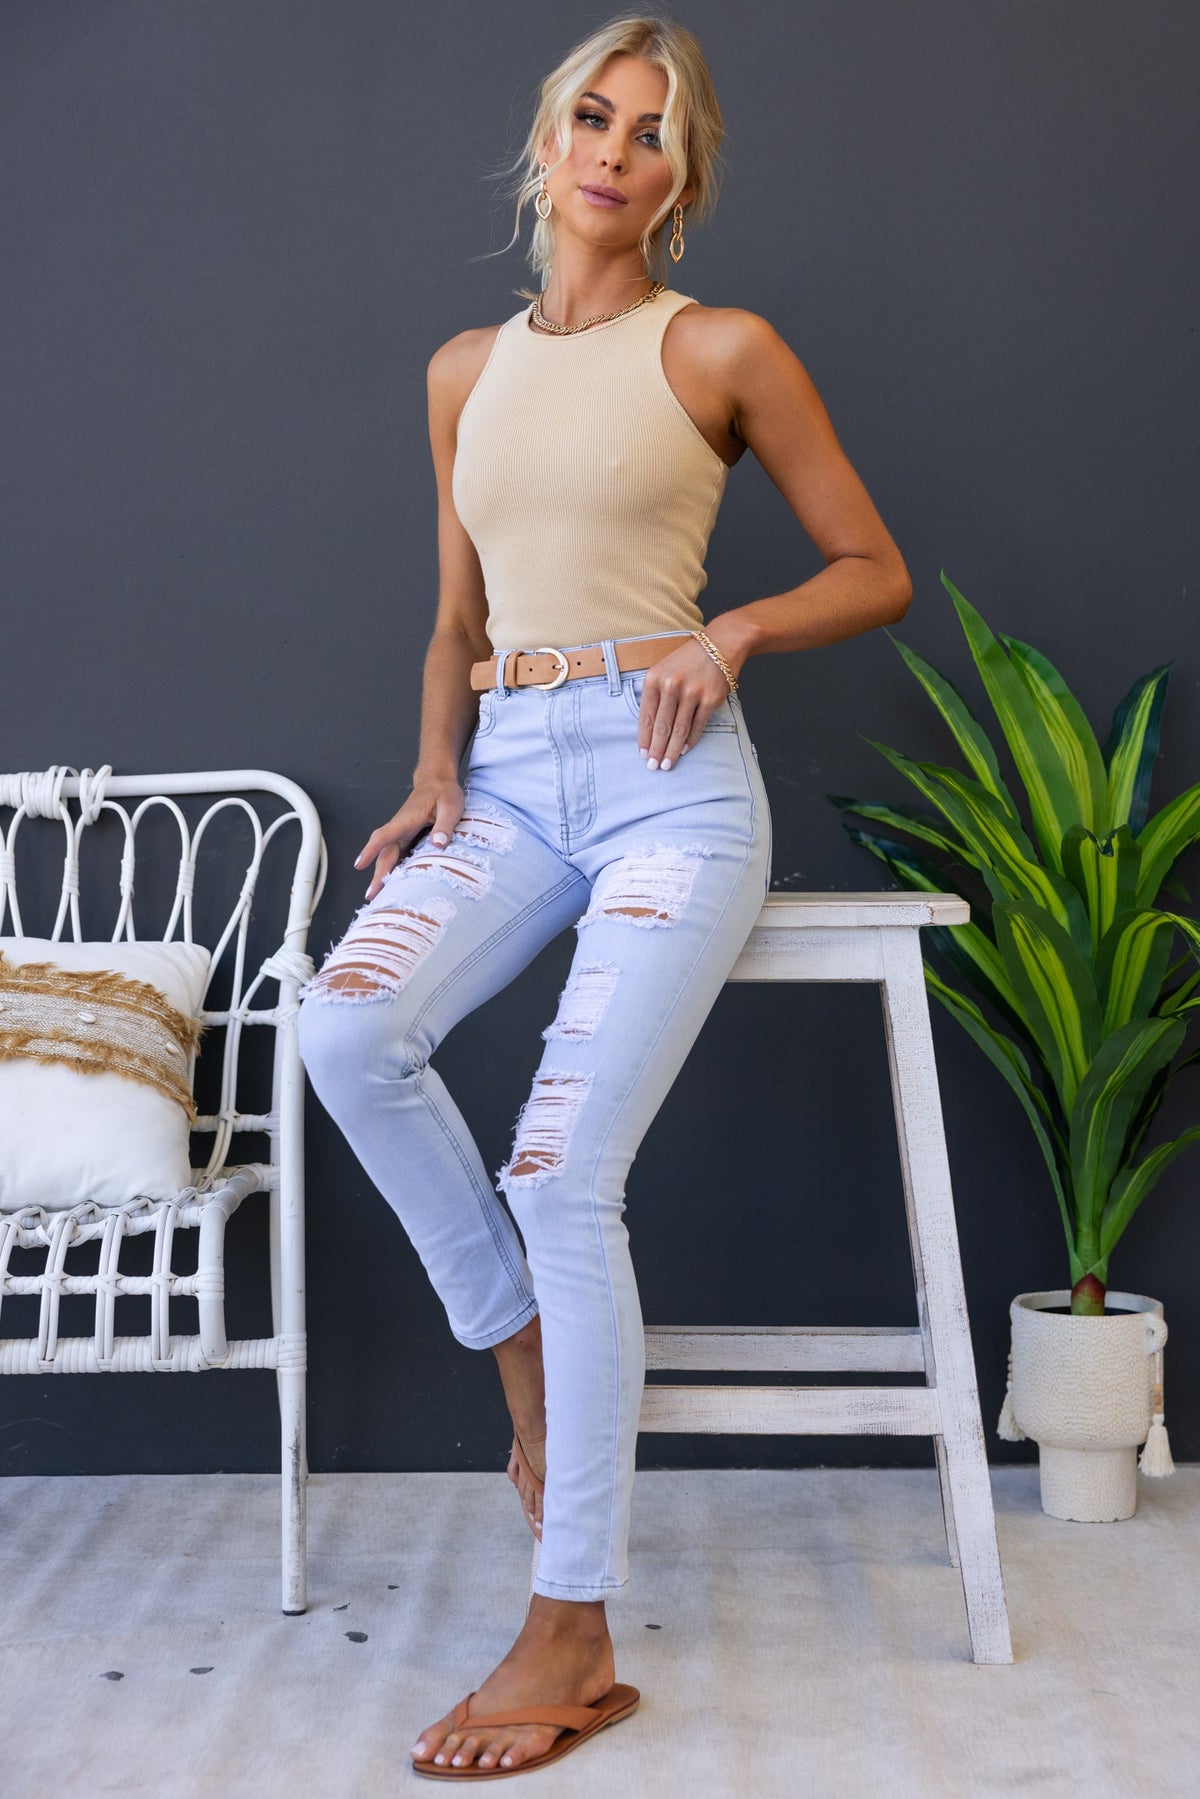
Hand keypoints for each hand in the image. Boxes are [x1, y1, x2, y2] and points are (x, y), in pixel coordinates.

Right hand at [353, 776, 463, 900]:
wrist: (437, 781)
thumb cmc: (444, 792)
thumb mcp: (451, 806)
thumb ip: (445, 825)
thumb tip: (438, 844)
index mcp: (406, 820)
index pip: (384, 835)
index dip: (371, 850)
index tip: (359, 864)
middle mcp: (399, 828)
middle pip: (384, 853)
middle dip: (376, 874)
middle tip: (371, 895)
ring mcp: (401, 834)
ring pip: (388, 857)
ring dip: (381, 875)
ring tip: (377, 897)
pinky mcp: (407, 839)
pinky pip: (397, 856)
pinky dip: (392, 870)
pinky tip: (392, 886)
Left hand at [636, 636, 735, 769]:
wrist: (720, 645)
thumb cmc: (688, 661)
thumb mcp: (664, 670)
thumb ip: (655, 694)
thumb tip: (649, 730)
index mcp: (654, 678)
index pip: (646, 716)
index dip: (644, 738)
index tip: (643, 755)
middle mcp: (671, 685)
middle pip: (662, 726)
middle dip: (656, 750)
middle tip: (653, 767)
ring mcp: (692, 692)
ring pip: (678, 729)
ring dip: (672, 750)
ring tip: (667, 765)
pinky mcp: (711, 699)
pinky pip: (697, 725)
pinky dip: (690, 740)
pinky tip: (684, 750)